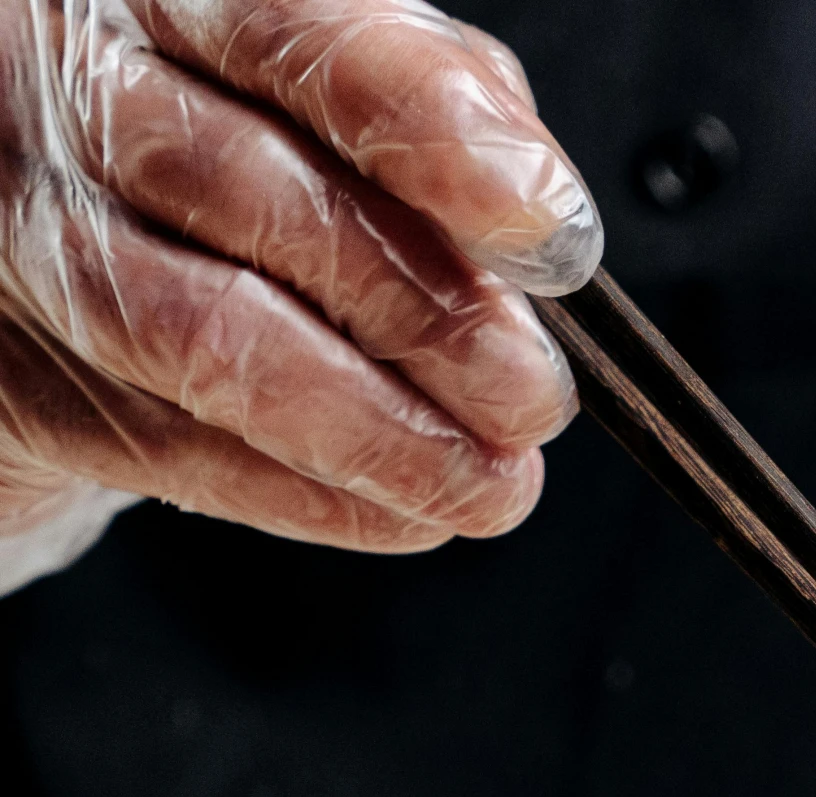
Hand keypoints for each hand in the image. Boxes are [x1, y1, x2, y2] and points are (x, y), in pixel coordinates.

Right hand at [0, 0, 599, 555]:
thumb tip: (538, 229)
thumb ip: (424, 113)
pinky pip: (183, 453)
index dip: (437, 138)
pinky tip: (407, 514)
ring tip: (488, 481)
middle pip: (260, 199)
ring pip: (215, 341)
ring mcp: (35, 240)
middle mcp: (76, 96)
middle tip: (532, 395)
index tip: (548, 234)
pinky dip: (318, 499)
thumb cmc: (210, 148)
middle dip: (427, 315)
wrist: (39, 243)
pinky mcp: (30, 381)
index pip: (301, 40)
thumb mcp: (318, 88)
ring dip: (381, 434)